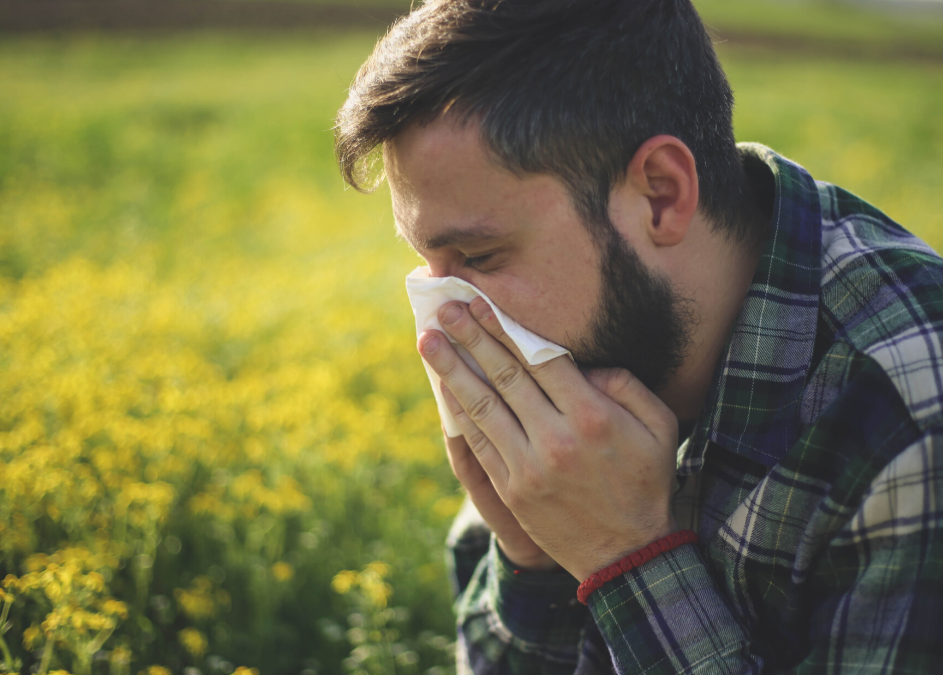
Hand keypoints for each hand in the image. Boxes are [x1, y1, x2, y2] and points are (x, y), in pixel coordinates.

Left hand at [419, 298, 678, 581]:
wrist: (627, 553)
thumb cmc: (646, 480)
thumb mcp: (660, 425)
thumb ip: (625, 384)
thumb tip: (581, 364)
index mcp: (592, 416)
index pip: (539, 360)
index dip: (505, 328)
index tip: (481, 304)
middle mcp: (556, 439)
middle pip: (504, 376)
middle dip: (471, 338)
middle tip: (445, 310)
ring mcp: (529, 467)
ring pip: (482, 407)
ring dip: (452, 371)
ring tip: (428, 342)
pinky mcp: (513, 489)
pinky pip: (478, 443)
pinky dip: (458, 414)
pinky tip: (444, 389)